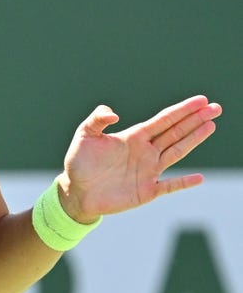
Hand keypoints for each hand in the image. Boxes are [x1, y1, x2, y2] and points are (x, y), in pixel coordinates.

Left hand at [59, 95, 221, 221]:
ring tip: (211, 126)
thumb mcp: (84, 136)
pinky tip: (199, 178)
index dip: (182, 110)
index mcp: (134, 137)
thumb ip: (97, 120)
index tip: (201, 100)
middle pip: (176, 132)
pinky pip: (169, 185)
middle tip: (216, 108)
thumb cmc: (79, 162)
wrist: (76, 191)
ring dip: (194, 140)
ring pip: (177, 152)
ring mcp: (148, 171)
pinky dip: (183, 183)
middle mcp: (145, 151)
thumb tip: (114, 114)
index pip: (164, 120)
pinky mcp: (146, 191)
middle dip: (196, 120)